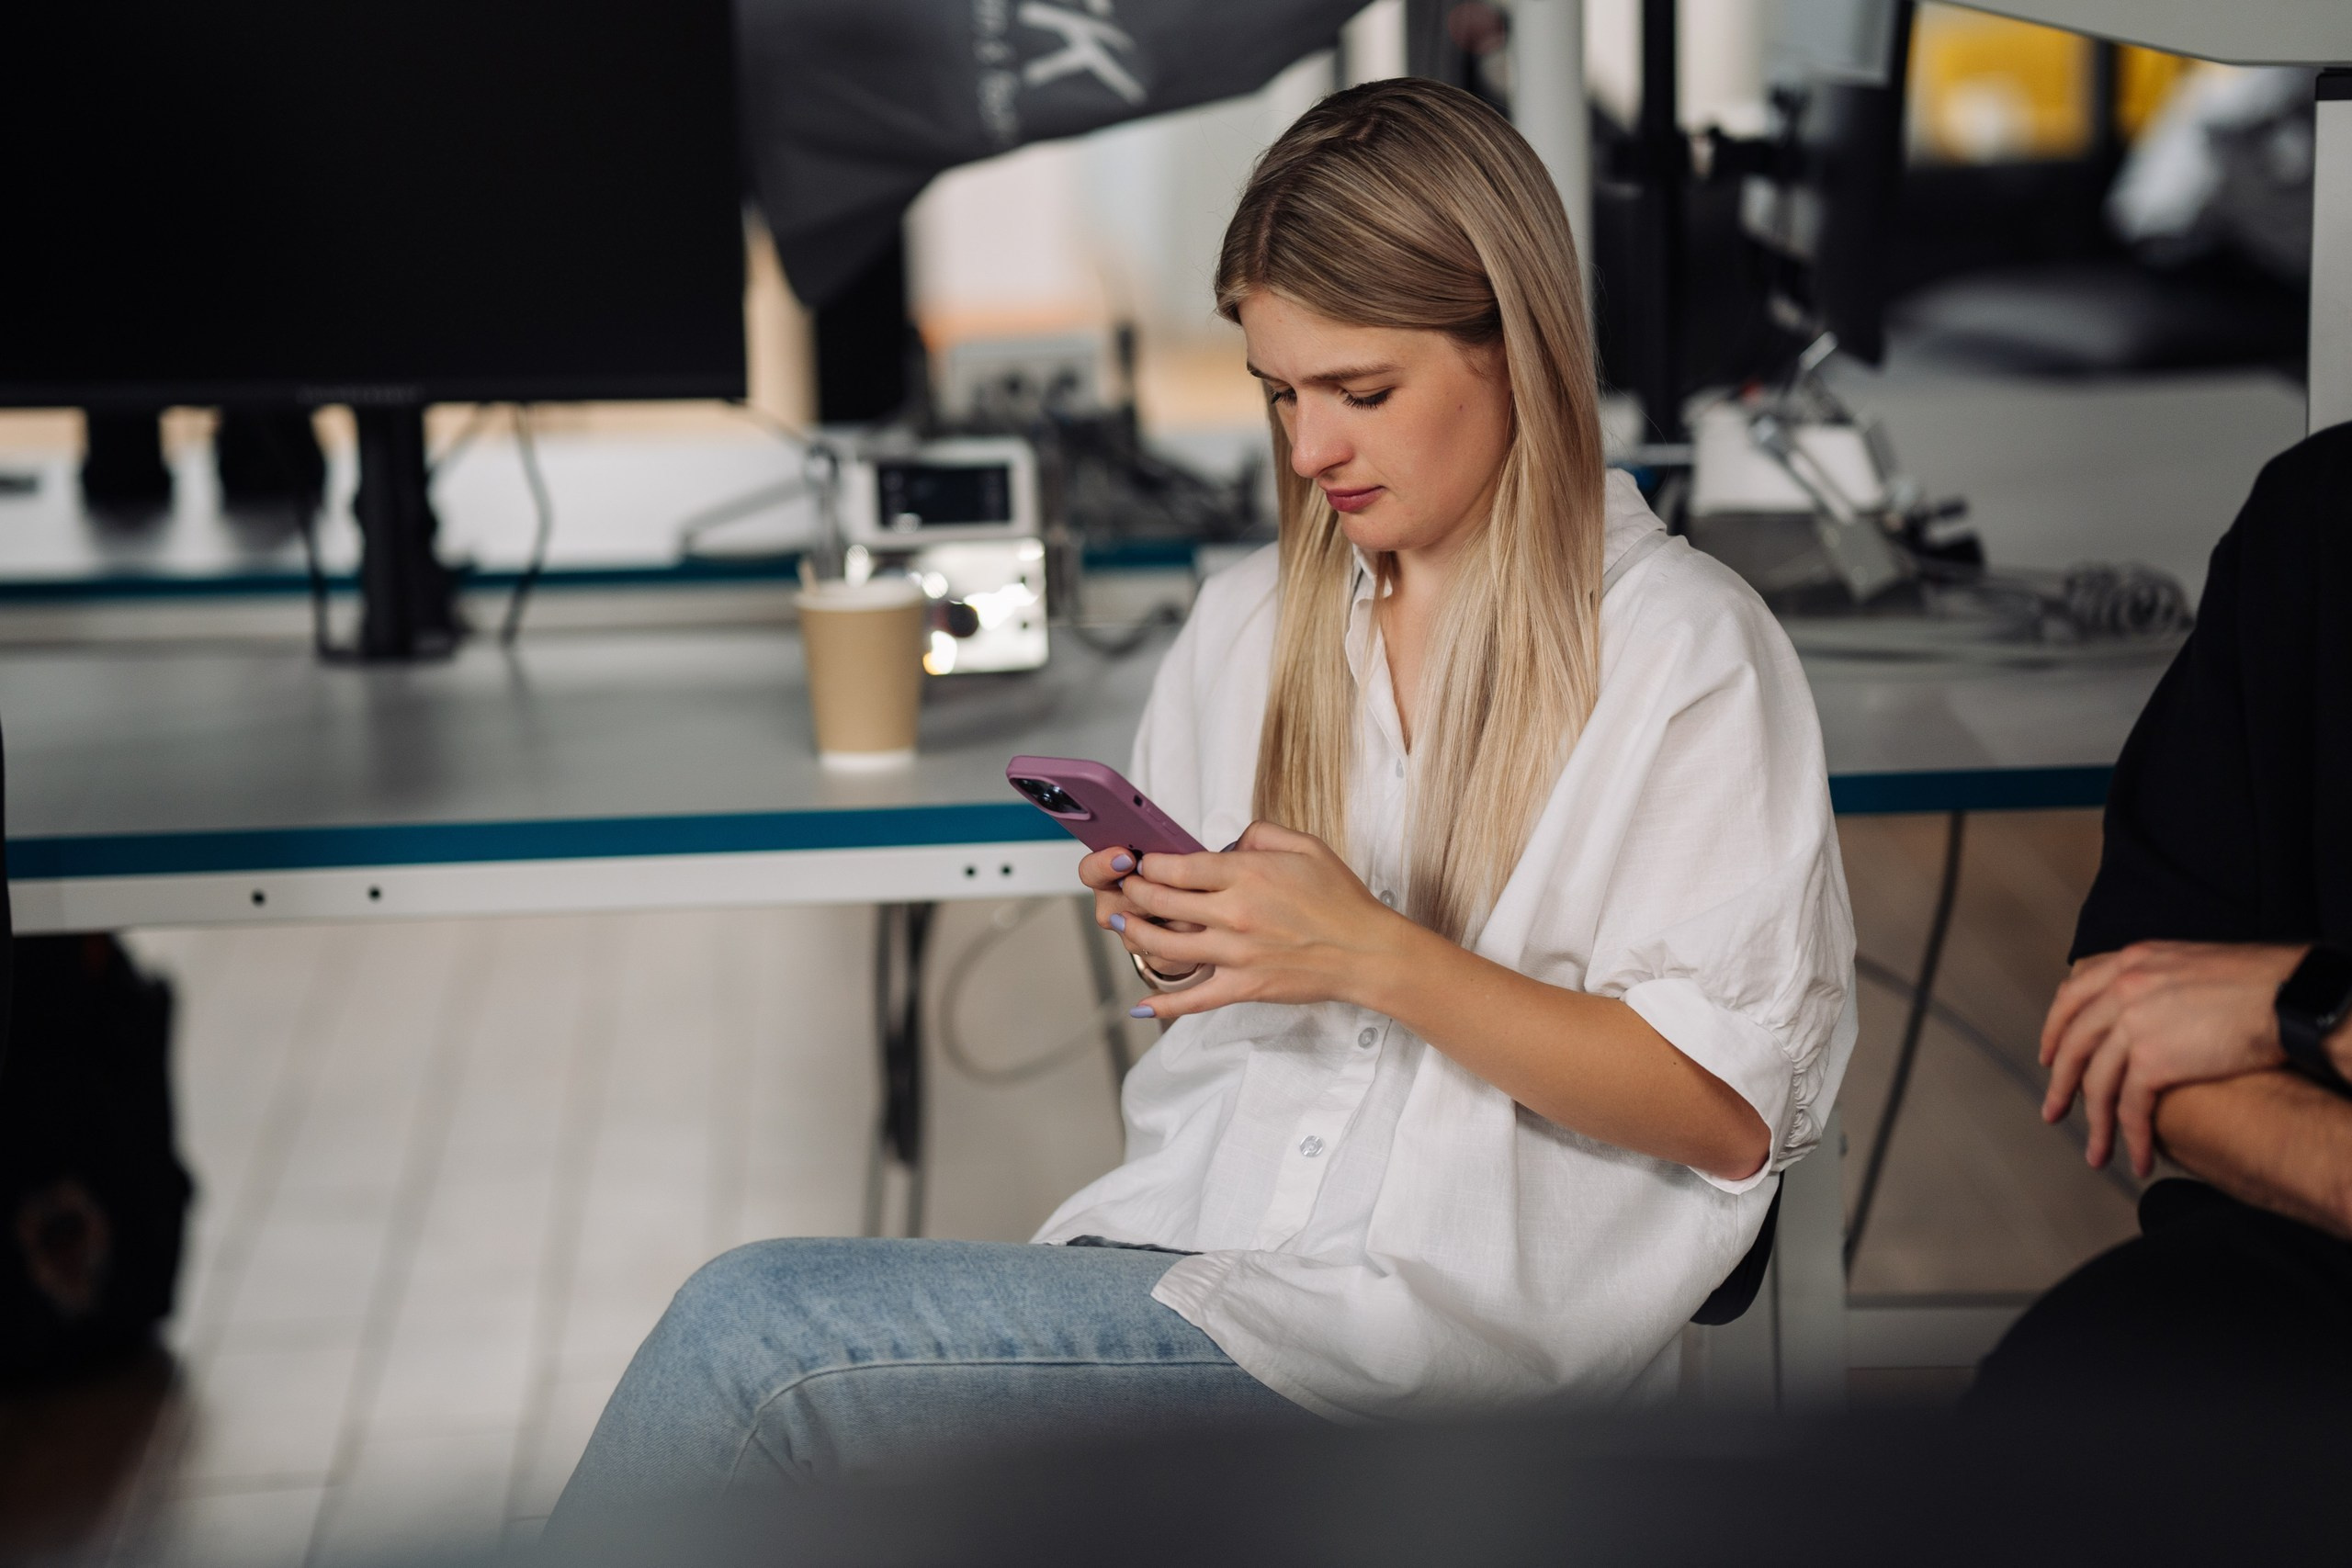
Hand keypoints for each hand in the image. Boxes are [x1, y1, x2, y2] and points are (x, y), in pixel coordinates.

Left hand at [1099, 821, 1412, 1021]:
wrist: (1366, 951)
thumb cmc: (1340, 899)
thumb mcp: (1306, 845)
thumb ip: (1260, 833)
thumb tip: (1229, 841)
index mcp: (1247, 874)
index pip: (1177, 867)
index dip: (1149, 864)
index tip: (1141, 862)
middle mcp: (1235, 913)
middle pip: (1162, 902)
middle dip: (1134, 892)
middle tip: (1125, 888)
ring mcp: (1236, 953)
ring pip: (1166, 945)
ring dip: (1134, 934)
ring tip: (1121, 925)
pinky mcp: (1245, 986)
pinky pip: (1195, 999)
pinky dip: (1165, 1004)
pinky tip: (1141, 1005)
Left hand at [2040, 940, 2304, 1177]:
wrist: (2287, 996)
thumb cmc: (2256, 982)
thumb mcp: (2189, 963)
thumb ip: (2155, 981)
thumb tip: (2143, 1007)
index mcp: (2129, 962)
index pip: (2073, 996)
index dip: (2055, 1030)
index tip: (2048, 1058)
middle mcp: (2122, 988)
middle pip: (2075, 1044)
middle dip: (2060, 1084)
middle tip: (2052, 1113)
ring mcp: (2133, 1024)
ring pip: (2098, 1084)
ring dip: (2095, 1124)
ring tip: (2095, 1154)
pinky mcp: (2154, 1060)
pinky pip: (2131, 1108)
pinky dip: (2131, 1138)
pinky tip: (2138, 1159)